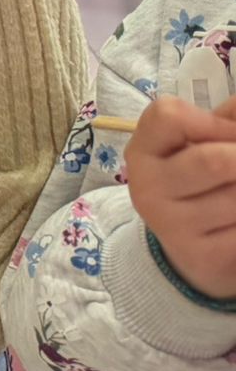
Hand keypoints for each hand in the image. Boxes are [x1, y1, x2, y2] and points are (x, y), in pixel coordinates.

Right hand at [126, 93, 235, 299]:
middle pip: (215, 160)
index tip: (230, 134)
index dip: (213, 121)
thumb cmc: (198, 184)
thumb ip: (222, 120)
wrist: (189, 249)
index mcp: (142, 151)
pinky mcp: (200, 255)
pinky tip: (234, 221)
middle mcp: (147, 186)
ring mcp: (170, 224)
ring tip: (235, 192)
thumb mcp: (197, 146)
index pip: (168, 115)